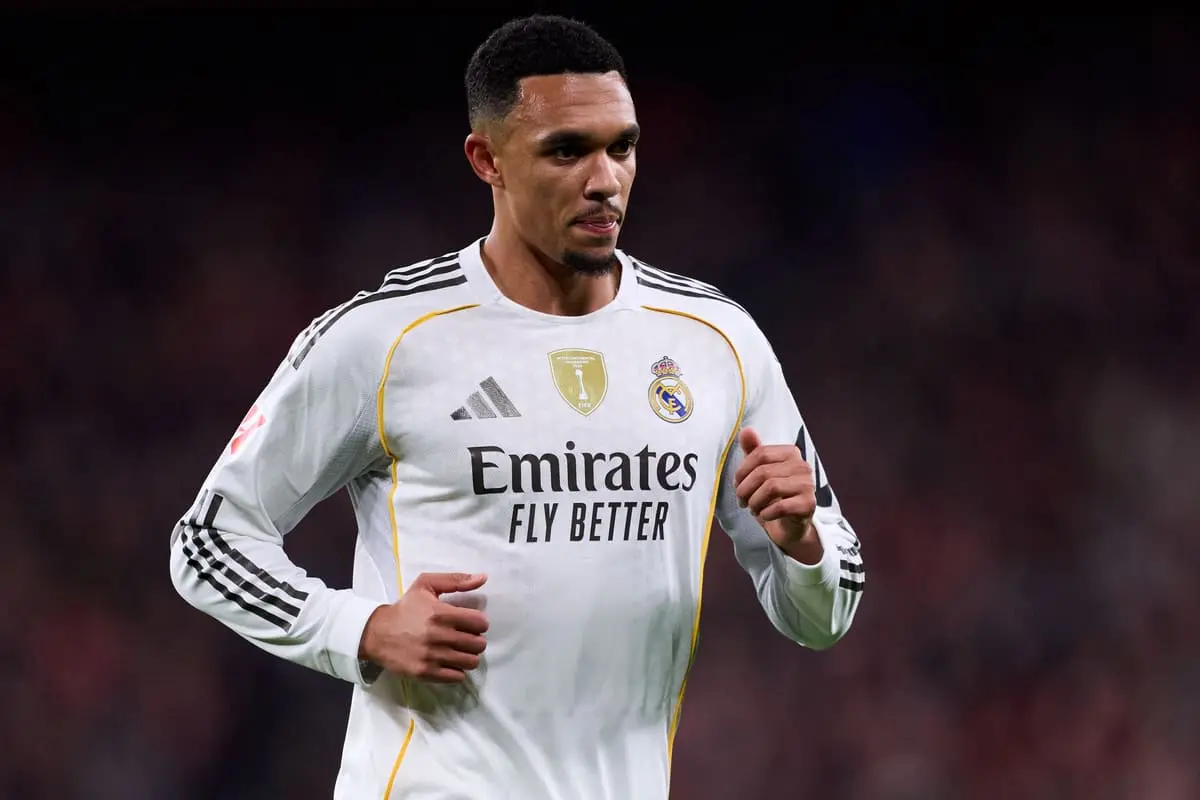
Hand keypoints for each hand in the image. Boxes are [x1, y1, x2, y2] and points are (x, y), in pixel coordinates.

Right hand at [359, 572, 488, 683]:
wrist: (377, 633)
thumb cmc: (405, 608)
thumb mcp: (426, 584)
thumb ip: (456, 580)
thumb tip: (483, 578)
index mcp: (441, 613)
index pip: (480, 623)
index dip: (479, 623)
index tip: (471, 623)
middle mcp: (438, 636)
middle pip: (478, 644)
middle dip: (476, 640)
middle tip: (465, 637)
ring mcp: (432, 656)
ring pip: (471, 662)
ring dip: (469, 656)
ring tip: (459, 650)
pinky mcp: (425, 673)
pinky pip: (457, 677)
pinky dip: (457, 670)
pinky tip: (449, 662)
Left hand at [733, 428, 821, 562]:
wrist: (788, 525)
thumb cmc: (772, 496)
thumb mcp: (759, 472)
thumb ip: (753, 451)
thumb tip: (746, 430)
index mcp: (790, 453)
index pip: (760, 453)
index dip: (742, 470)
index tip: (737, 484)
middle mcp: (802, 466)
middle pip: (763, 472)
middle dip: (745, 489)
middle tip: (742, 501)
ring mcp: (808, 485)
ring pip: (771, 488)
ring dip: (755, 502)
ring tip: (753, 508)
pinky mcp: (809, 505)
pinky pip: (781, 506)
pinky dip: (766, 513)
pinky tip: (764, 515)